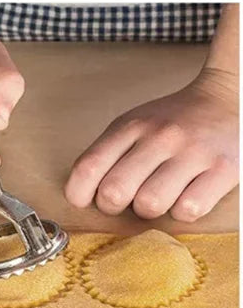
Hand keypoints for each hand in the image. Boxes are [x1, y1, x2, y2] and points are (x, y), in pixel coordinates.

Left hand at [65, 69, 238, 221]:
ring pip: (149, 205)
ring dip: (151, 210)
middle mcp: (161, 136)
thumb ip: (105, 156)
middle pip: (114, 193)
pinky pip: (188, 210)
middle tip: (130, 197)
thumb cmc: (173, 123)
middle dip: (115, 206)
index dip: (81, 195)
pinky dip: (184, 211)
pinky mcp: (224, 169)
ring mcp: (194, 151)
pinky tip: (187, 195)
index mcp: (131, 126)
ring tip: (162, 193)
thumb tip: (81, 198)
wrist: (233, 96)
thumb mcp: (133, 126)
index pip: (86, 170)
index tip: (93, 197)